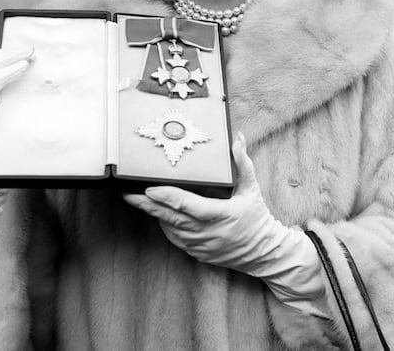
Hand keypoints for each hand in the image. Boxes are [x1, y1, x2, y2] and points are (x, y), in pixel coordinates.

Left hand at [123, 132, 323, 308]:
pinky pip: (176, 239)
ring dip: (155, 215)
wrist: (264, 254)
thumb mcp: (252, 188)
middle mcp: (208, 233)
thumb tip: (237, 138)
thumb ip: (243, 163)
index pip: (188, 205)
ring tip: (138, 200)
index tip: (151, 188)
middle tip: (130, 194)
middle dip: (149, 205)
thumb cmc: (257, 218)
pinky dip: (166, 226)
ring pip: (171, 229)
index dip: (167, 197)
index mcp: (220, 215)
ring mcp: (201, 246)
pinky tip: (158, 214)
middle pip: (171, 218)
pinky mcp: (198, 253)